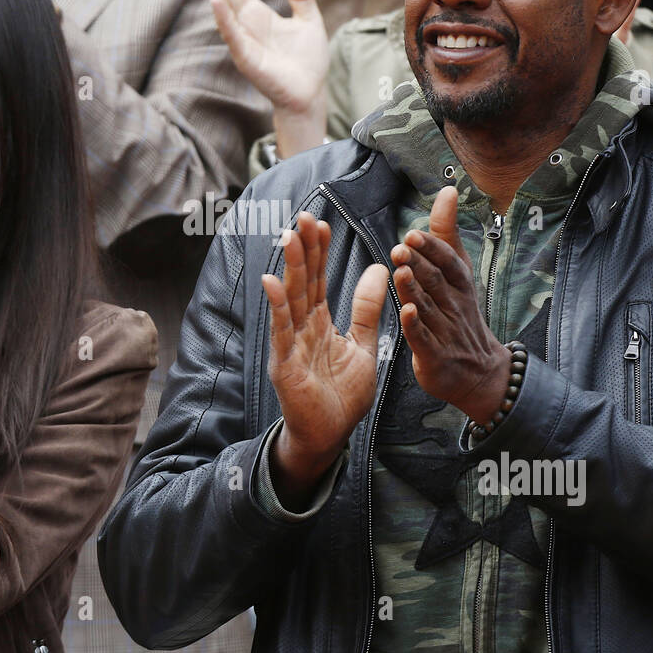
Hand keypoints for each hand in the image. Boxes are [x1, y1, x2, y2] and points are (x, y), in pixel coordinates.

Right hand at [208, 0, 328, 155]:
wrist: (310, 93)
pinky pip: (232, 37)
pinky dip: (224, 20)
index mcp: (260, 18)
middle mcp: (247, 29)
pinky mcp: (247, 59)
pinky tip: (217, 3)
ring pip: (226, 16)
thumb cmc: (308, 61)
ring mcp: (245, 44)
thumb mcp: (309, 20)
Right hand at [261, 212, 389, 504]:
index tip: (322, 223)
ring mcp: (290, 345)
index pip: (318, 280)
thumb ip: (367, 309)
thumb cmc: (342, 394)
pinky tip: (274, 283)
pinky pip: (282, 332)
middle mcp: (301, 329)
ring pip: (291, 301)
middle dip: (303, 250)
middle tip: (304, 217)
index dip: (319, 253)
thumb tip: (378, 269)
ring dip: (290, 269)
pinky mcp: (285, 365)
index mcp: (319, 323)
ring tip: (290, 237)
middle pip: (303, 282)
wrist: (330, 434)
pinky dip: (278, 308)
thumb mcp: (363, 345)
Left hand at [390, 186, 510, 423]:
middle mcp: (454, 304)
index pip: (447, 262)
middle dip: (420, 263)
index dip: (431, 248)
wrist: (478, 370)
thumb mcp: (458, 270)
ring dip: (414, 289)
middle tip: (401, 247)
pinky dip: (416, 326)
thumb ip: (446, 233)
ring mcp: (445, 331)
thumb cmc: (460, 312)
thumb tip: (448, 189)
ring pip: (428, 306)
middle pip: (436, 282)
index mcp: (459, 283)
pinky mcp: (434, 355)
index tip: (413, 233)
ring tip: (400, 272)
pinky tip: (407, 312)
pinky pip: (424, 339)